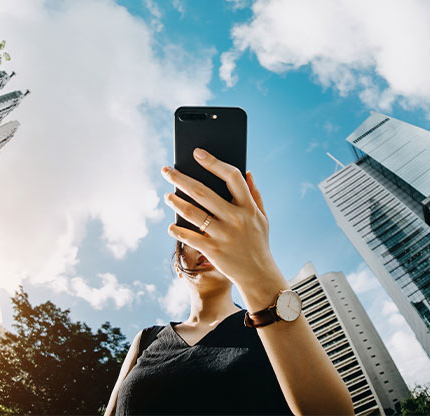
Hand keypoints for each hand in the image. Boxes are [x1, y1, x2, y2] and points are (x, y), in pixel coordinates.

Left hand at [160, 148, 283, 291]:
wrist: (259, 275)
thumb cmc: (258, 243)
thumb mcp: (262, 218)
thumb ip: (255, 194)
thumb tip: (248, 171)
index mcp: (248, 207)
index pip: (232, 176)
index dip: (214, 162)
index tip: (198, 153)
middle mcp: (236, 218)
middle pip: (203, 192)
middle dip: (181, 178)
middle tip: (166, 170)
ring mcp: (223, 235)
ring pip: (192, 212)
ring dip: (175, 202)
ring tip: (167, 196)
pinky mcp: (213, 251)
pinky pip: (189, 237)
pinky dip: (177, 231)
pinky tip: (171, 226)